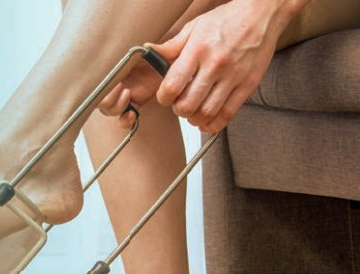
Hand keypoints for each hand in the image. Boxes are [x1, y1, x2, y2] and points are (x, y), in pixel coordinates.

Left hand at [100, 0, 302, 131]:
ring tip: (193, 112)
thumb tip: (148, 51)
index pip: (172, 86)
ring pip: (207, 113)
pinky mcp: (248, 85)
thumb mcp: (194, 27)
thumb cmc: (226, 20)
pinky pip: (228, 114)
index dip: (164, 98)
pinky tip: (207, 121)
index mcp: (198, 50)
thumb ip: (171, 46)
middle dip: (178, 110)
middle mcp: (215, 65)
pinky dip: (214, 124)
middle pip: (188, 105)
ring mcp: (233, 76)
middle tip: (180, 105)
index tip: (166, 97)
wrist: (262, 13)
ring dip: (194, 119)